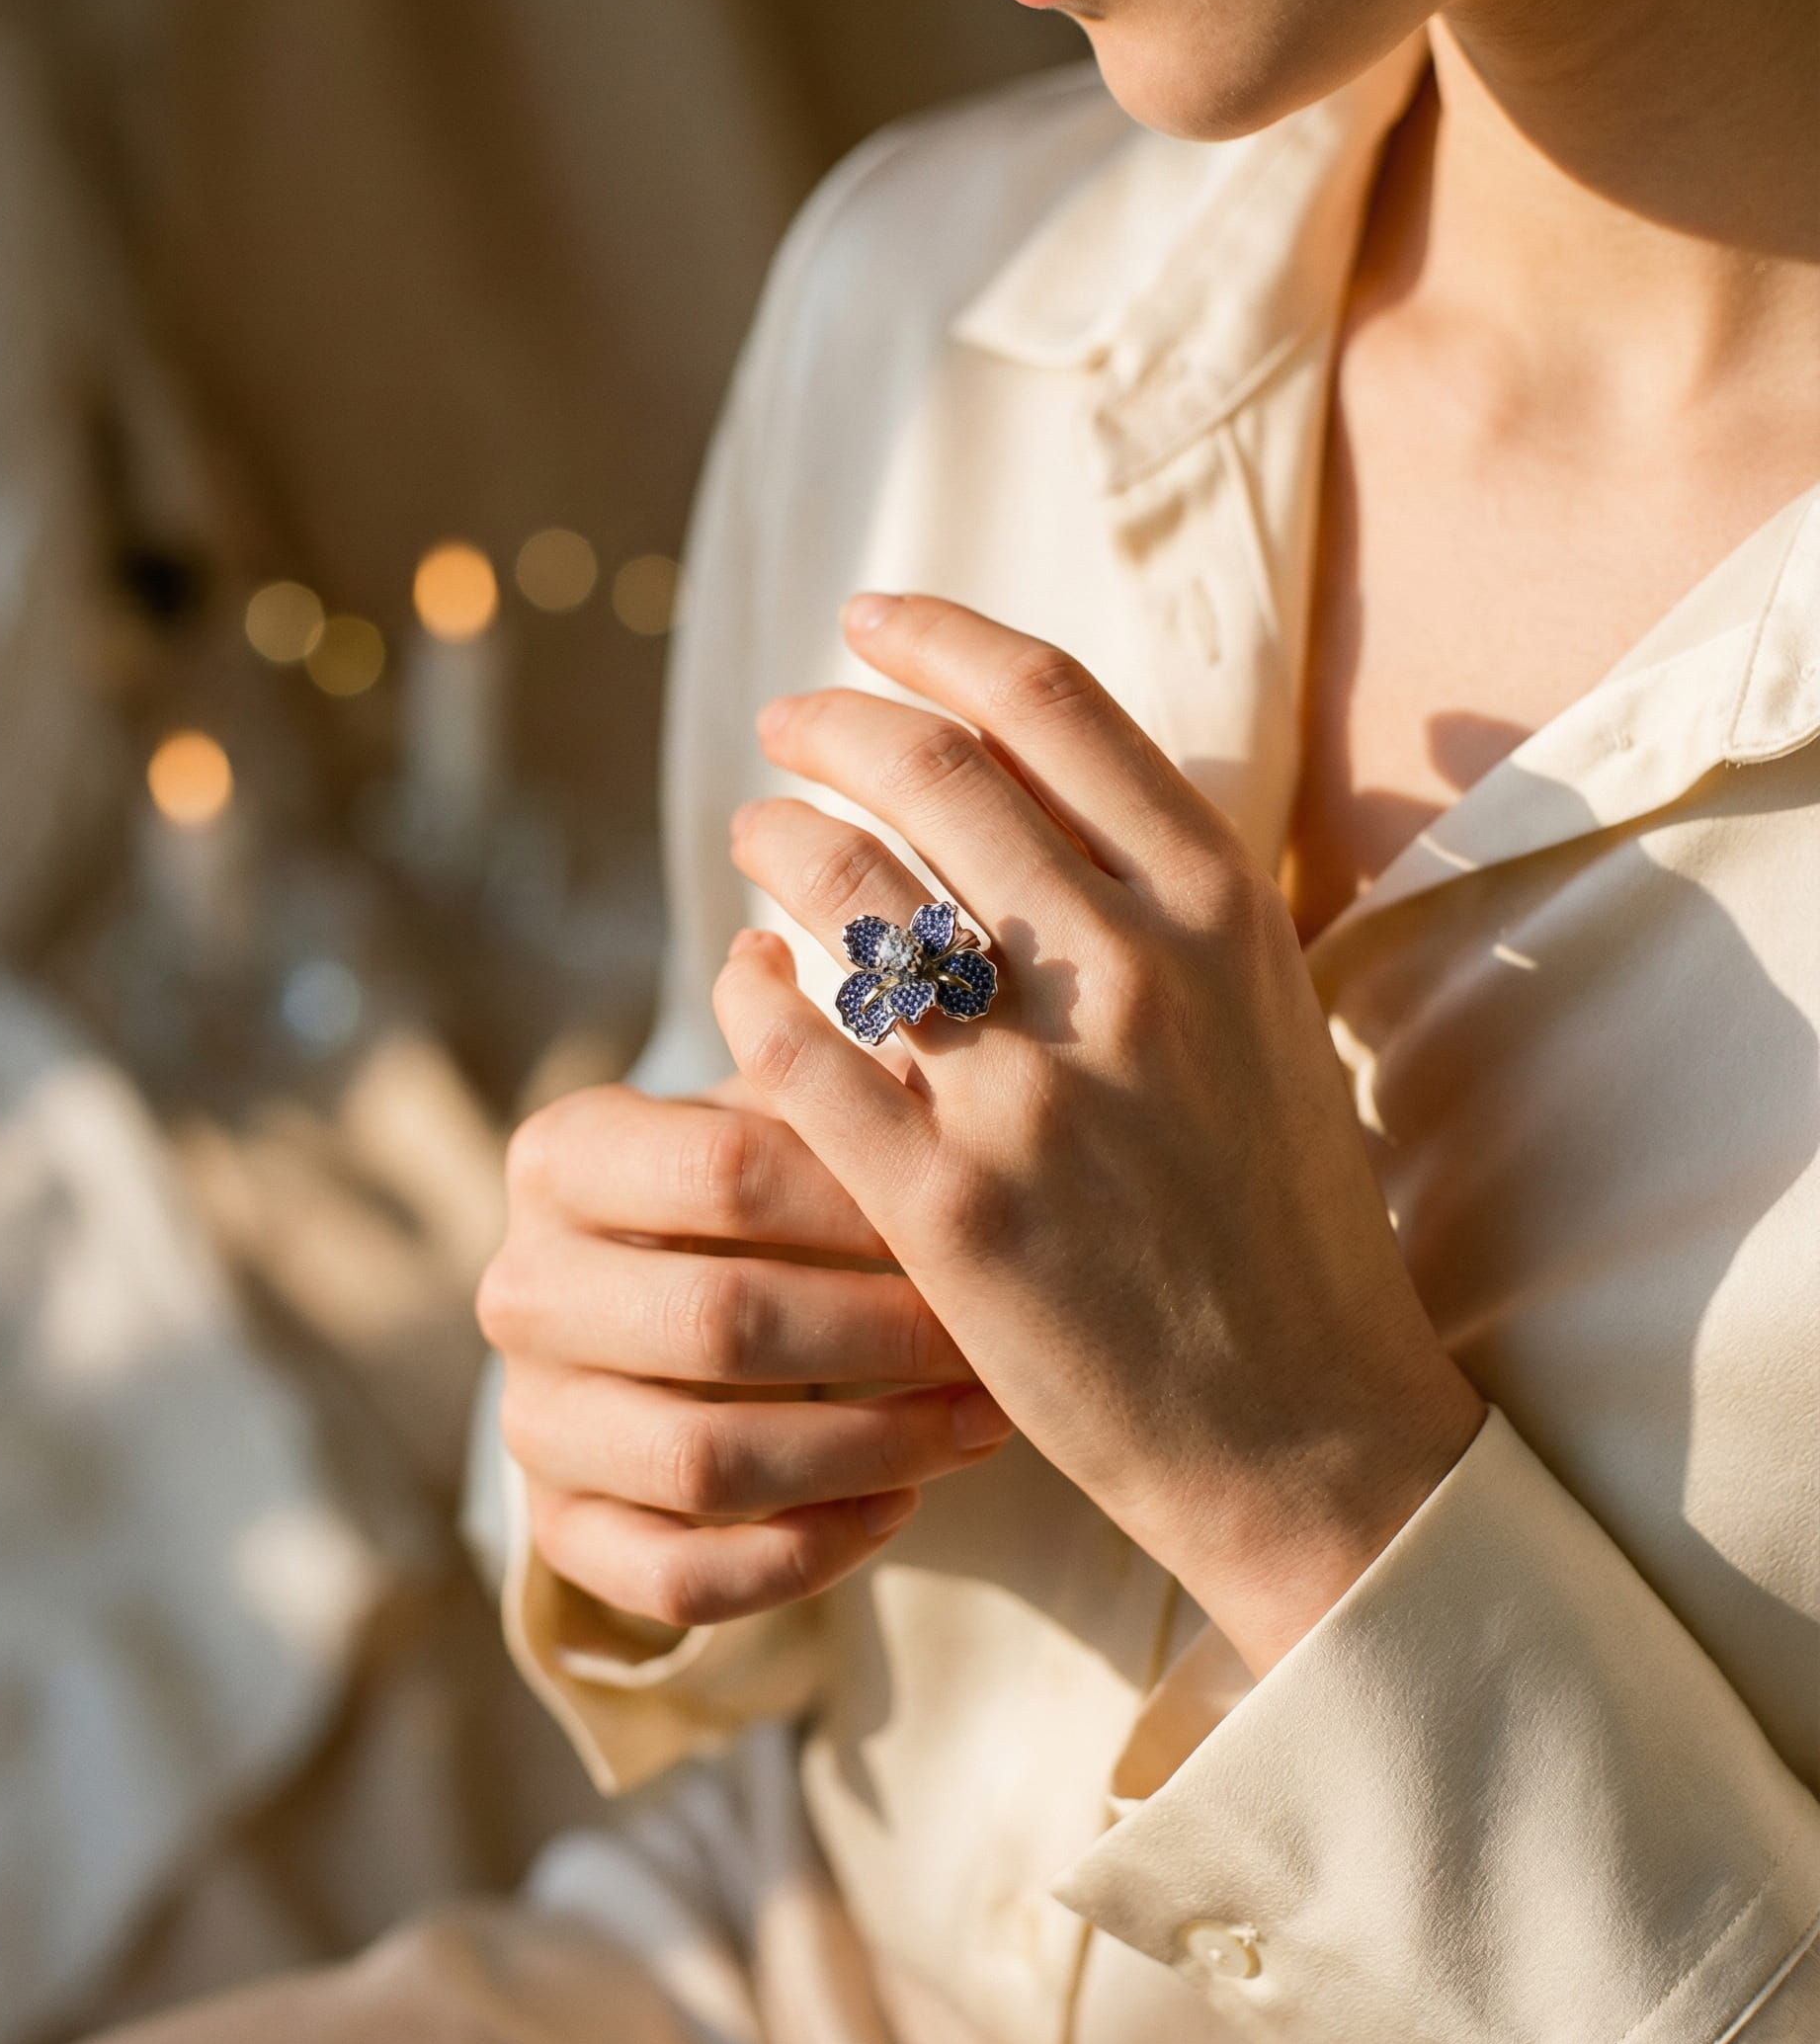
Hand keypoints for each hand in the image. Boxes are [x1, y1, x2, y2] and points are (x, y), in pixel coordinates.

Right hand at [478, 1079, 1011, 1628]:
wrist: (663, 1318)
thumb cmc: (754, 1196)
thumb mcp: (777, 1121)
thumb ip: (838, 1078)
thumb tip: (921, 987)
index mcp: (563, 1155)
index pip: (724, 1174)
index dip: (862, 1207)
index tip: (975, 1223)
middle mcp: (522, 1285)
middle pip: (718, 1323)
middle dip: (881, 1336)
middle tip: (991, 1341)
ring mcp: (530, 1417)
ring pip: (704, 1463)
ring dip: (866, 1451)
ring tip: (978, 1424)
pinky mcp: (559, 1529)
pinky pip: (678, 1577)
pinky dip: (802, 1557)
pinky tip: (897, 1509)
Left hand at [718, 595, 1485, 1675]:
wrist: (1302, 1421)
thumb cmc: (1280, 1208)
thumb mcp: (1267, 1007)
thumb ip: (1166, 885)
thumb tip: (1024, 767)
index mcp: (1219, 904)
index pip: (1046, 701)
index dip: (933, 637)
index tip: (865, 623)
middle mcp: (1129, 971)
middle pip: (925, 768)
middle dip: (825, 722)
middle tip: (785, 726)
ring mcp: (1033, 1090)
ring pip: (843, 890)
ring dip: (774, 837)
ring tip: (754, 836)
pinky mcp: (946, 1205)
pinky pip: (793, 1048)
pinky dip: (747, 993)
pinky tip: (741, 984)